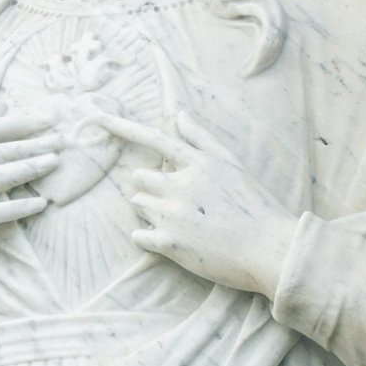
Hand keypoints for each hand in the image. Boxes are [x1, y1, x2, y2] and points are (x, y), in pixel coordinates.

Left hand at [91, 110, 297, 300]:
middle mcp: (181, 185)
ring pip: (139, 204)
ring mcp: (173, 215)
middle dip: (151, 188)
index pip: (155, 139)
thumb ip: (202, 139)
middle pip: (140, 178)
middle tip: (176, 203)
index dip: (122, 127)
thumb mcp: (232, 165)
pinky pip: (139, 235)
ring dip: (150, 212)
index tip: (95, 116)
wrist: (269, 250)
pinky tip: (172, 242)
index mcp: (198, 164)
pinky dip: (148, 238)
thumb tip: (179, 114)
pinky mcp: (170, 245)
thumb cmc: (255, 206)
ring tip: (182, 224)